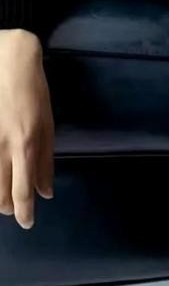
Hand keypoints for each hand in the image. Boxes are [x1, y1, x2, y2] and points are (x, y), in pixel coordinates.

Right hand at [0, 29, 54, 228]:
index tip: (26, 224)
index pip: (24, 191)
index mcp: (26, 144)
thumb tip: (46, 192)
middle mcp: (2, 147)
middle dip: (7, 207)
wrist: (8, 60)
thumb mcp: (47, 124)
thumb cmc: (33, 91)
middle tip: (12, 210)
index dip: (24, 212)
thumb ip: (46, 160)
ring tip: (2, 199)